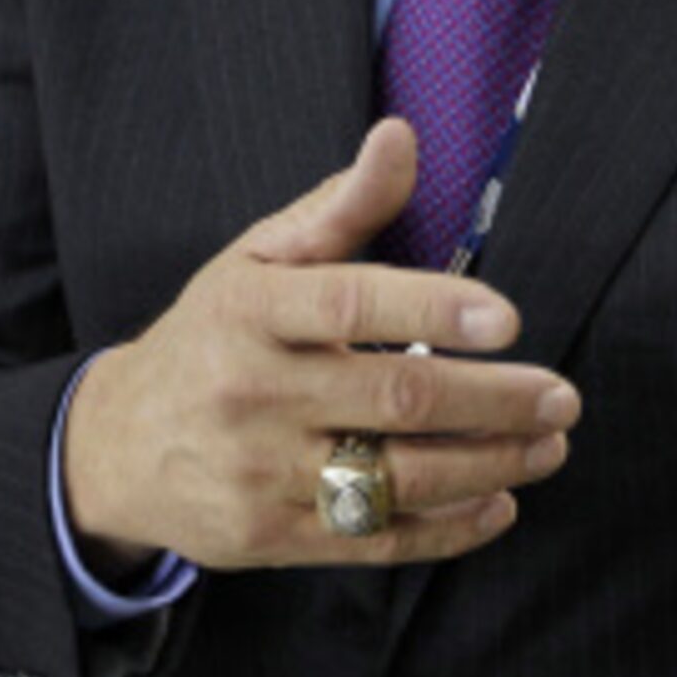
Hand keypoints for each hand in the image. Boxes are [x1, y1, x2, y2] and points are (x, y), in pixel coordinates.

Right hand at [60, 120, 580, 571]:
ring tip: (548, 445)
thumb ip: (340, 207)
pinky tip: (499, 503)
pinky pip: (375, 539)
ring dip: (490, 465)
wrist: (115, 447)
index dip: (433, 310)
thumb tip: (401, 136)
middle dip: (495, 401)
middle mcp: (252, 392)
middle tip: (561, 395)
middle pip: (395, 397)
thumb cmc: (210, 337)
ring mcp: (260, 472)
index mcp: (250, 310)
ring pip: (396, 477)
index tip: (508, 318)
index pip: (351, 303)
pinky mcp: (270, 537)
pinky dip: (448, 528)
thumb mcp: (256, 259)